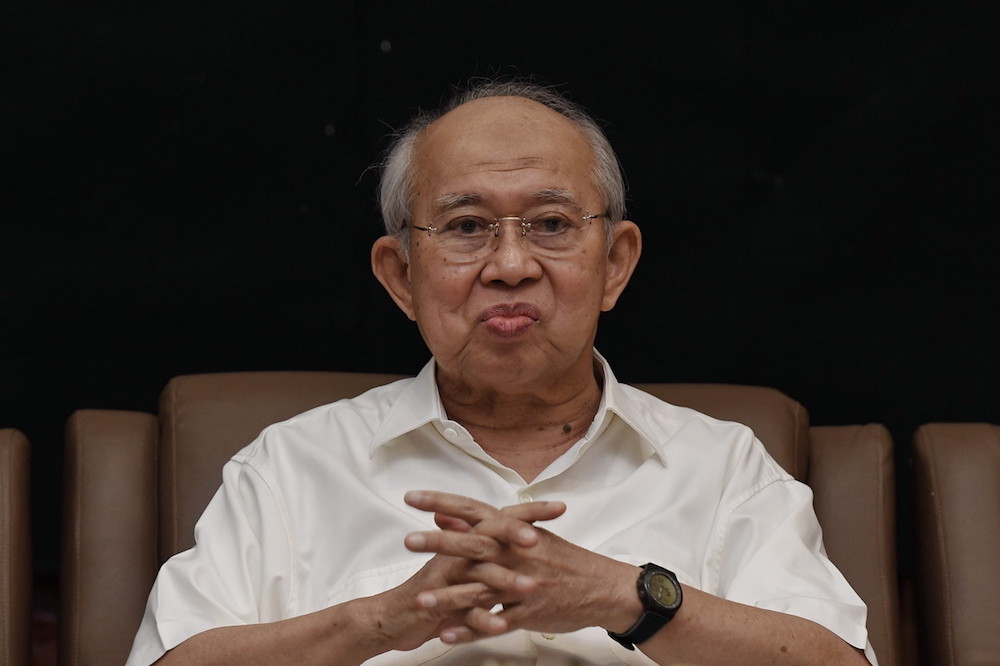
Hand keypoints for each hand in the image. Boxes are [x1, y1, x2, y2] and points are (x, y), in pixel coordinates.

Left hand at [403, 490, 640, 643]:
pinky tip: (446, 634)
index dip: (442, 500)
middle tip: (408, 541)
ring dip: (448, 596)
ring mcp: (523, 584)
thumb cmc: (564, 560)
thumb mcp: (528, 535)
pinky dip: (469, 630)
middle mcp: (517, 553)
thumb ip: (483, 526)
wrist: (602, 588)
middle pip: (473, 544)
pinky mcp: (528, 613)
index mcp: (515, 530)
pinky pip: (495, 623)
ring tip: (419, 600)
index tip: (411, 496)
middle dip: (439, 543)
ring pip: (481, 589)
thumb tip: (444, 515)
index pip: (473, 508)